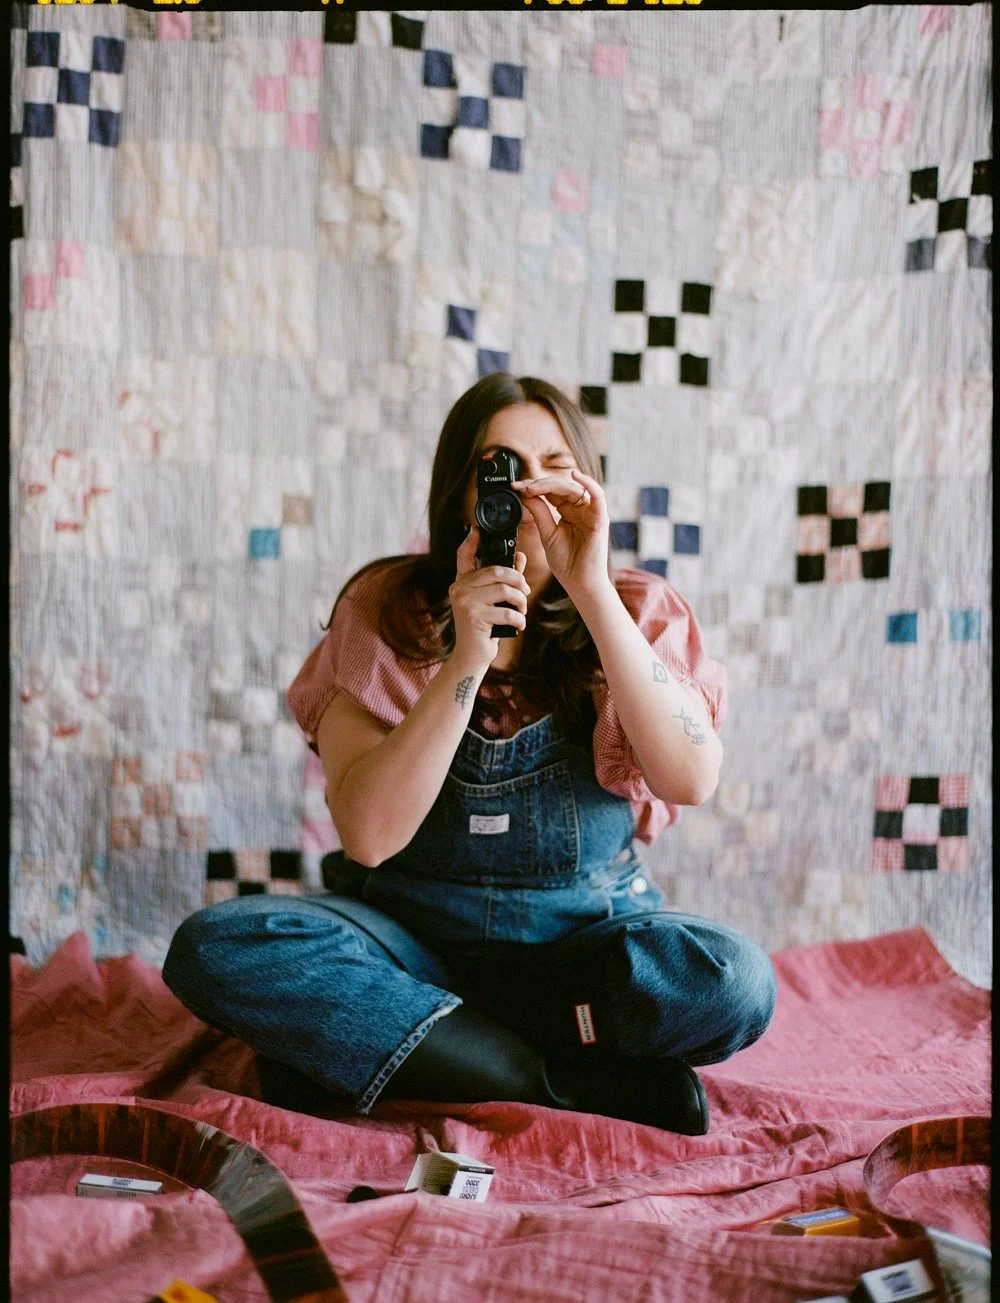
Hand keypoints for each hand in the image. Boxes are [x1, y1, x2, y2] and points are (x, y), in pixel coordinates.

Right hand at [449, 525, 530, 670]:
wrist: (471, 657)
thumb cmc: (483, 627)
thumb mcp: (493, 601)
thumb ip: (504, 580)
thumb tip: (521, 557)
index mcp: (461, 582)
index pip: (463, 554)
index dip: (471, 539)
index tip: (477, 528)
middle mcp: (459, 588)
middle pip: (497, 570)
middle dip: (518, 580)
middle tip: (525, 592)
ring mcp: (464, 601)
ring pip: (504, 589)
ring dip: (521, 601)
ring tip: (522, 611)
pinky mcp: (473, 616)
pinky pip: (506, 611)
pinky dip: (518, 619)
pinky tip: (518, 625)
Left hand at [510, 468, 610, 601]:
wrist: (580, 584)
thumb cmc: (567, 563)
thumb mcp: (547, 534)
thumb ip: (539, 513)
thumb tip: (525, 494)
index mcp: (568, 512)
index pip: (551, 491)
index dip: (533, 487)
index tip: (515, 487)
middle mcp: (580, 509)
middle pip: (561, 486)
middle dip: (539, 484)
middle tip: (522, 487)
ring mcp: (591, 512)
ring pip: (574, 487)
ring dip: (553, 484)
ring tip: (534, 487)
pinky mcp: (600, 518)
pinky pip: (598, 495)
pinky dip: (588, 482)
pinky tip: (575, 475)